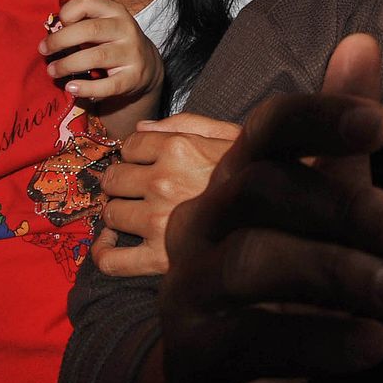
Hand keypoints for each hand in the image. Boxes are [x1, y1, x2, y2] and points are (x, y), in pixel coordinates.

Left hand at [41, 0, 162, 121]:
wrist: (146, 66)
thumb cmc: (112, 42)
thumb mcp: (103, 25)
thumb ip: (80, 24)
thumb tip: (50, 33)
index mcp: (115, 11)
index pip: (88, 1)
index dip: (67, 12)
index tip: (58, 25)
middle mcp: (126, 29)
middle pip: (90, 29)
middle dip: (60, 40)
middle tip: (44, 51)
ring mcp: (131, 53)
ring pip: (96, 57)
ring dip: (68, 65)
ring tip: (52, 71)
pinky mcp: (133, 77)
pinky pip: (108, 85)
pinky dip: (86, 88)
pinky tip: (71, 88)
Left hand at [94, 113, 242, 276]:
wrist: (278, 209)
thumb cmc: (255, 169)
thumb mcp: (227, 133)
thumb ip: (184, 123)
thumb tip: (140, 128)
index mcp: (178, 147)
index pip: (129, 146)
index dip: (134, 154)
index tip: (144, 164)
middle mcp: (163, 181)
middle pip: (113, 179)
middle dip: (122, 182)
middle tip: (137, 190)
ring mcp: (157, 220)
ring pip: (111, 213)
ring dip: (118, 213)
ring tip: (135, 214)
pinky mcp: (158, 258)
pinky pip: (112, 259)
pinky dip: (103, 252)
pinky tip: (109, 244)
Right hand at [159, 34, 382, 382]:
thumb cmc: (274, 286)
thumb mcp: (315, 212)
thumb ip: (339, 143)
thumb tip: (362, 44)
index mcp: (235, 181)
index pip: (266, 128)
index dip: (320, 117)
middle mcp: (200, 224)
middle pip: (260, 190)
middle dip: (346, 207)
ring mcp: (188, 289)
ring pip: (251, 261)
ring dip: (340, 272)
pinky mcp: (193, 355)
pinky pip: (249, 339)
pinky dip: (317, 340)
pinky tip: (372, 343)